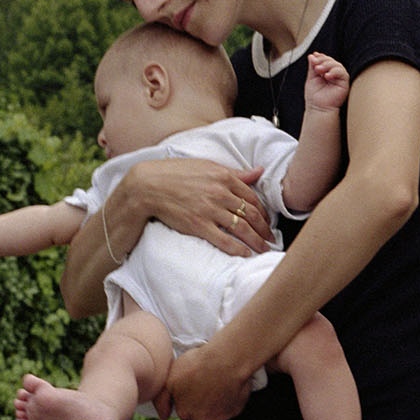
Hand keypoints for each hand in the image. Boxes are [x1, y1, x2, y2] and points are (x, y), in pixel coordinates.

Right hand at [122, 156, 272, 257]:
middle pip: (251, 214)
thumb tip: (259, 171)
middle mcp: (220, 193)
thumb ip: (235, 172)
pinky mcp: (199, 225)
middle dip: (264, 229)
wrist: (148, 186)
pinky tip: (246, 254)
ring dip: (257, 241)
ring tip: (264, 249)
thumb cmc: (175, 173)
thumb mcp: (206, 166)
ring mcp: (210, 211)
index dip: (263, 211)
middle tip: (271, 238)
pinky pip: (225, 240)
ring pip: (242, 228)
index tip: (267, 221)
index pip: (252, 197)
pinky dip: (238, 249)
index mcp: (224, 177)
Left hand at [163, 335, 256, 419]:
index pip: (184, 414)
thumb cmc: (197, 366)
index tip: (190, 387)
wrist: (227, 360)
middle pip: (200, 416)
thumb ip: (162, 400)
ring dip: (214, 402)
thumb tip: (163, 416)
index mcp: (186, 413)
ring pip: (215, 413)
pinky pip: (230, 407)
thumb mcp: (170, 379)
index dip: (186, 400)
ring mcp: (221, 417)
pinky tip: (226, 384)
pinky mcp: (235, 410)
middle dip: (200, 404)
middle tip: (203, 383)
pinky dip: (228, 398)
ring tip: (215, 382)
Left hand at [302, 51, 349, 113]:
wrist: (318, 108)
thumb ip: (312, 67)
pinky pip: (342, 73)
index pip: (325, 60)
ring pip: (337, 65)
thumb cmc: (315, 97)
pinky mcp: (344, 83)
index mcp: (326, 72)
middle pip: (331, 61)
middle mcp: (334, 74)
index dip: (320, 57)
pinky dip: (334, 72)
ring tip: (318, 70)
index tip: (313, 56)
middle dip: (322, 61)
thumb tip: (312, 55)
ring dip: (327, 65)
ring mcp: (339, 78)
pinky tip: (327, 76)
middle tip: (315, 66)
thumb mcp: (311, 78)